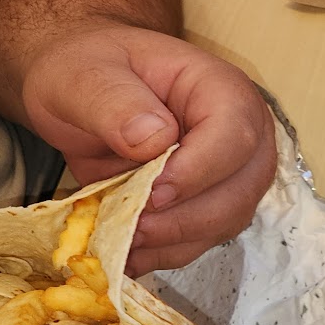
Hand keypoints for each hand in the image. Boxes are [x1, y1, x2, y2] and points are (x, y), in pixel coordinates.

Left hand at [18, 25, 275, 273]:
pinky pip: (200, 240)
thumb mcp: (84, 75)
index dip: (197, 172)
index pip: (234, 136)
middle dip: (184, 218)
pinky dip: (163, 253)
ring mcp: (231, 173)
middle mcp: (241, 133)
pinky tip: (125, 251)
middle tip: (130, 226)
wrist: (83, 89)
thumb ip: (114, 102)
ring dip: (173, 240)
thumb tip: (153, 139)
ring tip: (120, 238)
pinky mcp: (209, 204)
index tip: (149, 193)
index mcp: (220, 89)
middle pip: (240, 190)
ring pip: (225, 222)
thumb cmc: (87, 71)